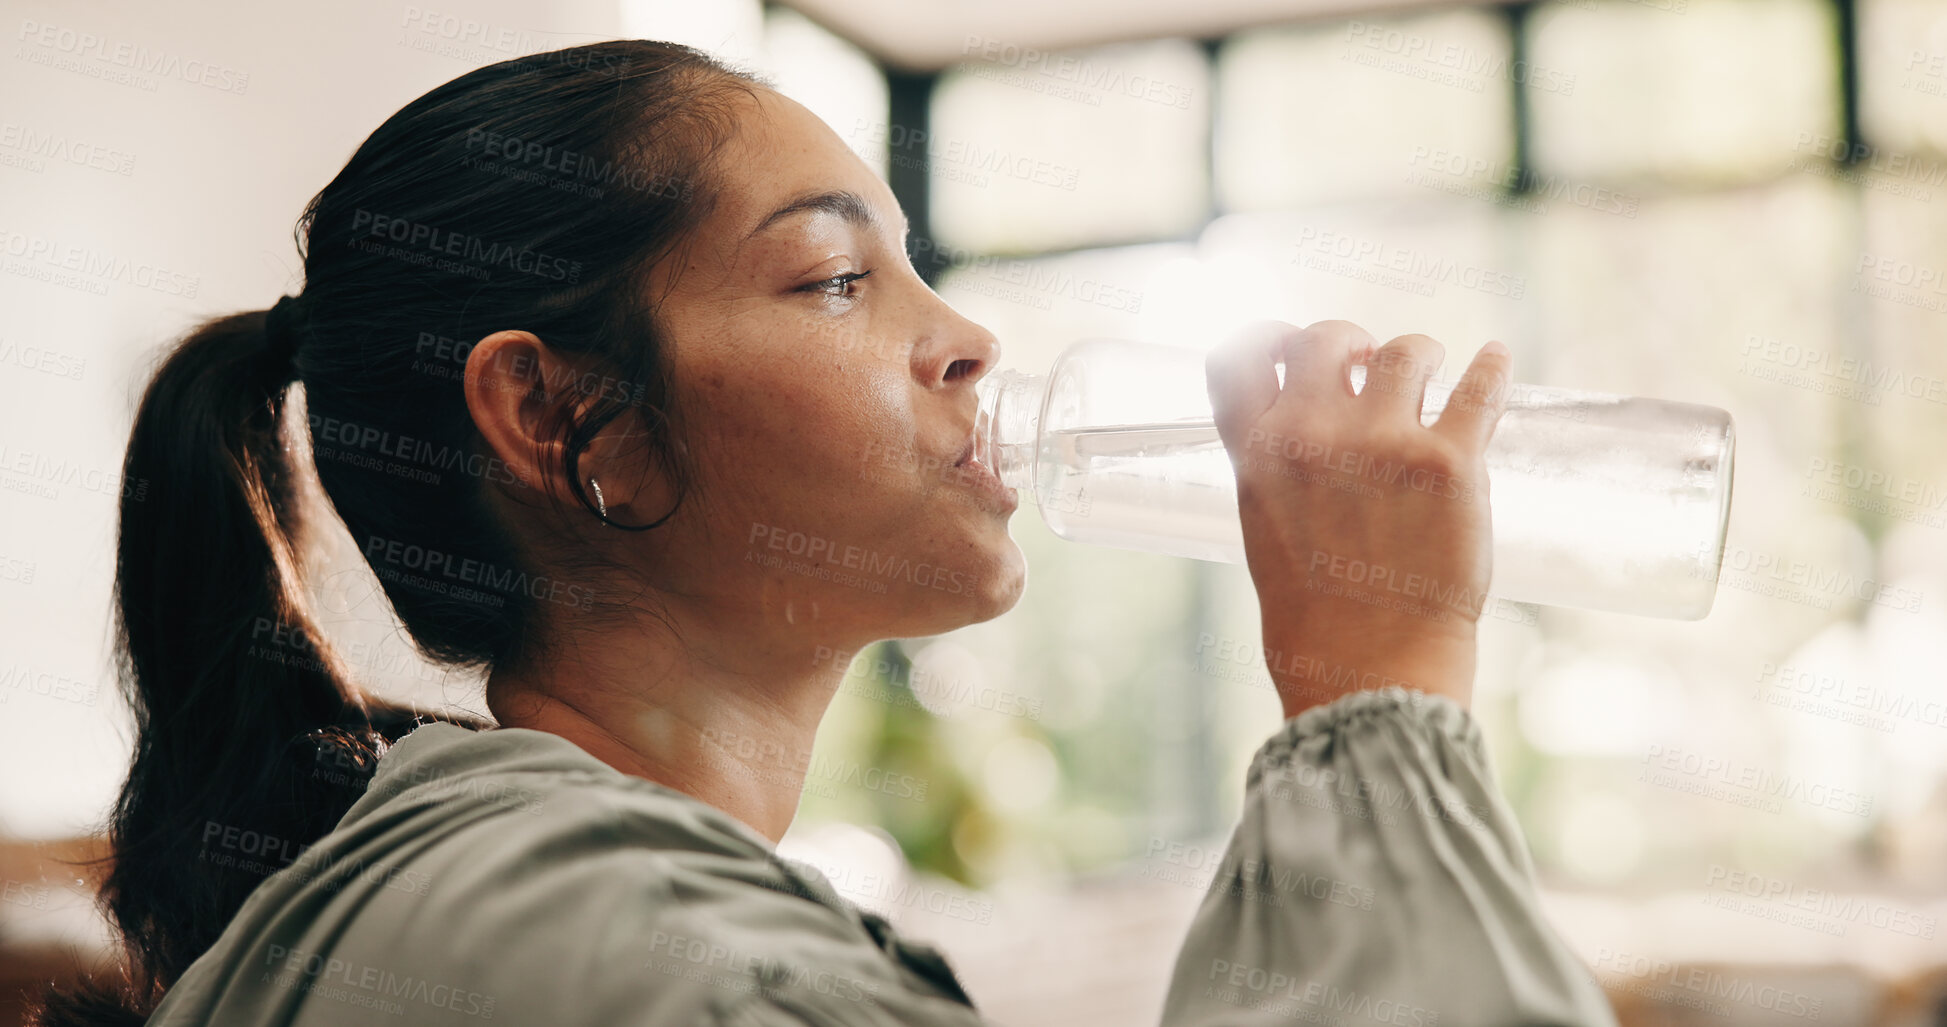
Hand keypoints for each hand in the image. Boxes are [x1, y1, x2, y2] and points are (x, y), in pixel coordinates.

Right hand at [1206, 320, 1511, 717]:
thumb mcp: (1264, 529)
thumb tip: (1306, 412)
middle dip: (1348, 344)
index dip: (1268, 339)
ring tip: (1430, 374)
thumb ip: (1276, 465)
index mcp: (1258, 455)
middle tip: (1368, 366)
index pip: (1240, 357)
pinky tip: (1494, 360)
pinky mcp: (1450, 465)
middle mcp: (1313, 438)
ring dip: (1418, 356)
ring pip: (1405, 351)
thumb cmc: (1315, 617)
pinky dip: (1491, 368)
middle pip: (1325, 338)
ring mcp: (1383, 445)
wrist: (1370, 671)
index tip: (1292, 346)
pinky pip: (1479, 388)